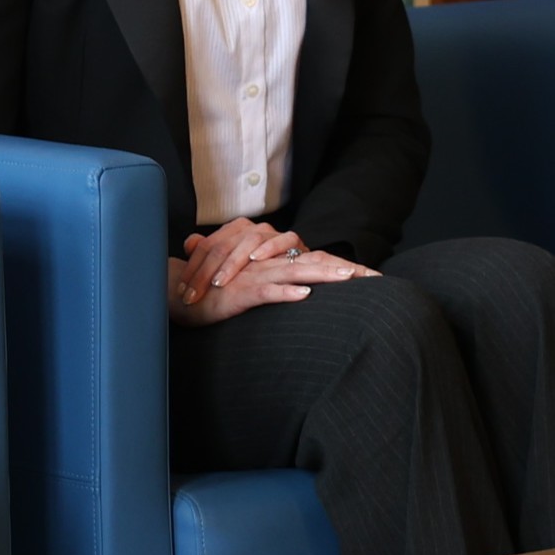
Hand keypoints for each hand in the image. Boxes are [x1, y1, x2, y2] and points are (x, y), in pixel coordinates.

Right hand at [167, 220, 376, 325]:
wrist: (179, 295)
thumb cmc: (214, 294)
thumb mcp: (250, 289)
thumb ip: (272, 285)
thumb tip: (301, 288)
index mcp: (272, 264)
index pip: (312, 260)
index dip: (342, 267)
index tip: (372, 278)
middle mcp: (266, 265)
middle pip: (311, 262)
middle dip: (344, 269)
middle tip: (374, 277)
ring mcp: (253, 277)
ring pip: (293, 272)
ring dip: (323, 274)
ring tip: (349, 278)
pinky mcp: (239, 292)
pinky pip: (265, 290)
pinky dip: (285, 292)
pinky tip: (305, 295)